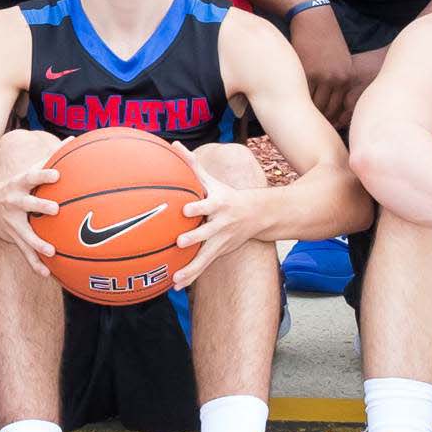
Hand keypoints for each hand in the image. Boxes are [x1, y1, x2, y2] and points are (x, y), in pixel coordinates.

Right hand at [0, 156, 60, 273]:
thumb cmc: (14, 185)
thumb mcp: (26, 170)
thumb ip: (50, 156)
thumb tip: (74, 138)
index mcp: (18, 185)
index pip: (31, 177)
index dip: (43, 174)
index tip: (57, 173)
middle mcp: (14, 203)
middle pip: (27, 204)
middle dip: (40, 206)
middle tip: (55, 209)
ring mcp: (12, 222)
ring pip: (25, 234)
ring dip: (37, 243)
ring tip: (51, 251)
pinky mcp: (13, 238)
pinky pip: (25, 253)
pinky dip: (35, 264)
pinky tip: (47, 274)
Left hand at [171, 169, 271, 287]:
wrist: (258, 215)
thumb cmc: (227, 195)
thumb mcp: (213, 181)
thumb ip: (193, 165)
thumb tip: (174, 144)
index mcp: (219, 205)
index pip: (208, 206)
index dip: (198, 208)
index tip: (185, 210)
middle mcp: (221, 225)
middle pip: (207, 233)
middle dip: (195, 238)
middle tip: (180, 242)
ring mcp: (221, 241)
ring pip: (205, 256)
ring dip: (191, 268)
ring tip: (176, 278)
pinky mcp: (220, 252)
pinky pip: (204, 266)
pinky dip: (191, 276)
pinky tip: (176, 286)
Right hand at [288, 5, 364, 124]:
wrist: (314, 19)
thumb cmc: (325, 40)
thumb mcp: (339, 61)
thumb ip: (336, 81)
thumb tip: (327, 105)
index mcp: (346, 78)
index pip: (338, 109)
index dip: (328, 120)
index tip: (319, 125)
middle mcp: (337, 80)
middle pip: (327, 110)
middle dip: (318, 120)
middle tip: (307, 125)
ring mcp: (322, 77)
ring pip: (314, 105)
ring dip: (306, 112)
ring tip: (298, 117)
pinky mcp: (307, 72)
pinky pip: (303, 93)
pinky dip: (298, 100)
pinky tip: (291, 103)